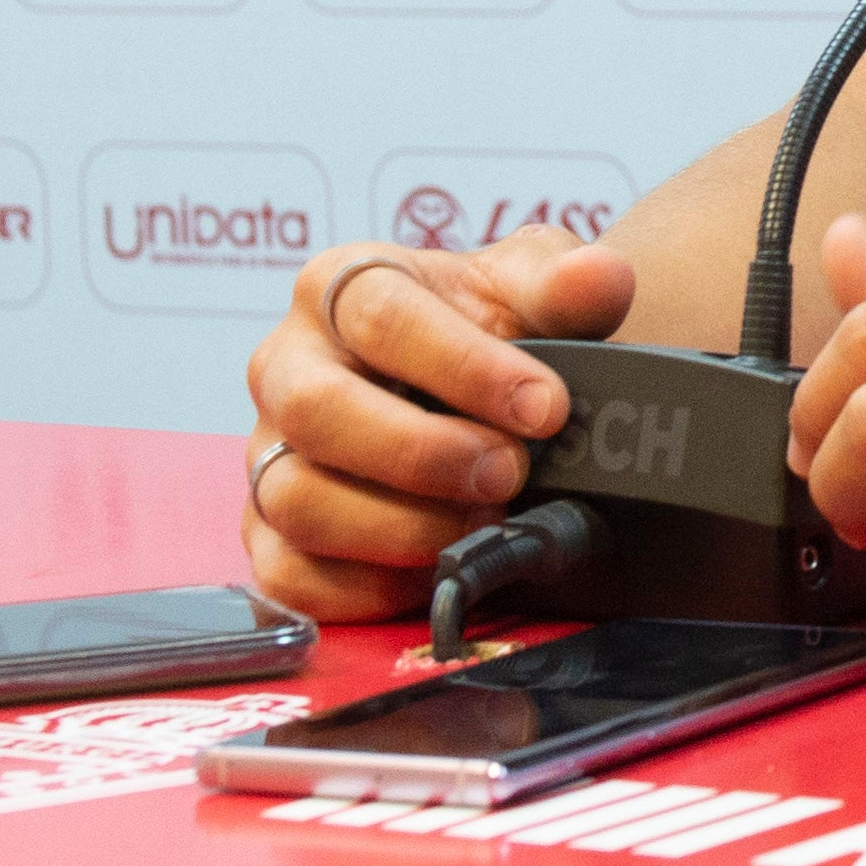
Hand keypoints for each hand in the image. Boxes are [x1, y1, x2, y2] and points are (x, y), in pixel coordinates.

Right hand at [242, 229, 637, 622]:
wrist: (470, 393)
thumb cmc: (485, 332)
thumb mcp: (530, 291)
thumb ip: (566, 281)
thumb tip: (598, 278)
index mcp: (339, 287)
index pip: (380, 316)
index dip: (465, 367)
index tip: (545, 408)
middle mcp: (286, 367)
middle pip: (317, 410)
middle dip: (422, 453)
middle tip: (509, 473)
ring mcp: (267, 454)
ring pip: (298, 500)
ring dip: (400, 528)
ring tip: (483, 520)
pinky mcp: (268, 534)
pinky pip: (291, 577)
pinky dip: (369, 588)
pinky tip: (439, 569)